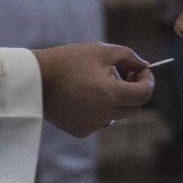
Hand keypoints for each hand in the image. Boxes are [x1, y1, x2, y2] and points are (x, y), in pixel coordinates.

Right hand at [34, 43, 153, 136]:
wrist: (34, 80)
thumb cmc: (68, 61)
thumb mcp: (101, 50)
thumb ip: (129, 57)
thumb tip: (145, 66)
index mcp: (112, 95)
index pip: (145, 94)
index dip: (148, 80)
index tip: (141, 71)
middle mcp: (105, 114)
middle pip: (134, 106)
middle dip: (133, 89)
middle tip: (123, 73)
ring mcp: (93, 125)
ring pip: (117, 114)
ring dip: (115, 99)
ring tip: (96, 82)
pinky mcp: (81, 131)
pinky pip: (100, 121)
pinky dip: (98, 109)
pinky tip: (83, 95)